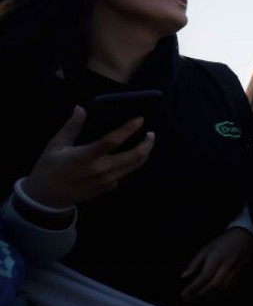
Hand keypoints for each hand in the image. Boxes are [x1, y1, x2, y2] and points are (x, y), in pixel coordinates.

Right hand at [20, 108, 153, 210]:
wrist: (47, 197)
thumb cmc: (50, 167)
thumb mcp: (56, 145)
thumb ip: (71, 127)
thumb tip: (81, 108)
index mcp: (85, 157)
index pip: (112, 141)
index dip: (128, 129)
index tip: (140, 119)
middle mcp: (100, 170)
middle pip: (134, 157)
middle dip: (147, 144)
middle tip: (151, 134)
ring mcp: (107, 181)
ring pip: (134, 166)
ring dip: (144, 154)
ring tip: (147, 142)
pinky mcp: (109, 188)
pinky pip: (125, 173)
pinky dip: (131, 163)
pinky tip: (130, 155)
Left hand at [180, 227, 252, 300]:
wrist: (244, 238)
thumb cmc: (224, 242)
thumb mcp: (205, 249)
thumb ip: (194, 263)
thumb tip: (184, 275)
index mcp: (216, 259)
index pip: (203, 278)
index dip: (192, 288)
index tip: (184, 294)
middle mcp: (226, 266)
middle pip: (213, 286)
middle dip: (199, 294)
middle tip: (189, 298)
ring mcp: (235, 272)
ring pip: (222, 289)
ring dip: (210, 295)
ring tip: (199, 296)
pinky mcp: (240, 275)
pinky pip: (230, 288)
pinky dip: (220, 293)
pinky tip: (213, 294)